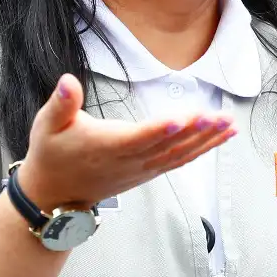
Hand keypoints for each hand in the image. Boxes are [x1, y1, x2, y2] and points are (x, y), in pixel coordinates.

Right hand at [18, 74, 235, 207]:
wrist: (54, 195)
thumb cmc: (52, 154)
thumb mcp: (47, 125)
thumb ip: (61, 103)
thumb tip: (67, 81)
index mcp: (106, 146)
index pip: (138, 138)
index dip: (160, 130)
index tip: (183, 119)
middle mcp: (129, 160)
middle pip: (167, 146)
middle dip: (196, 132)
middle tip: (220, 117)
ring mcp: (141, 169)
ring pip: (179, 155)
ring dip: (206, 141)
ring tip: (229, 125)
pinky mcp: (148, 172)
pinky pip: (178, 161)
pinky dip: (201, 150)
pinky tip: (219, 138)